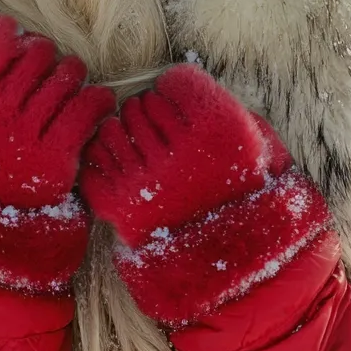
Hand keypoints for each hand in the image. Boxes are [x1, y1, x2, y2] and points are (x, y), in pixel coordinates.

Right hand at [0, 14, 115, 293]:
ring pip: (68, 73)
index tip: (15, 51)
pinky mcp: (56, 157)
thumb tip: (11, 28)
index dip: (13, 35)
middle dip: (45, 56)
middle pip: (38, 50)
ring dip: (71, 76)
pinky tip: (92, 105)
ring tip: (63, 91)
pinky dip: (97, 100)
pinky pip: (89, 106)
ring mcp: (24, 134)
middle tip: (42, 74)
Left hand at [79, 63, 329, 325]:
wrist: (243, 272)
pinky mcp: (122, 206)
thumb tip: (166, 78)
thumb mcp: (255, 140)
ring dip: (127, 134)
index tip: (185, 108)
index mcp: (222, 129)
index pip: (175, 78)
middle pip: (142, 101)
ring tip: (147, 154)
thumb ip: (215, 104)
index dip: (178, 91)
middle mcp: (184, 152)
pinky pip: (94, 158)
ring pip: (115, 125)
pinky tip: (126, 170)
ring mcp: (150, 181)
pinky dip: (105, 160)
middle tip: (167, 137)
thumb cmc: (248, 195)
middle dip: (151, 114)